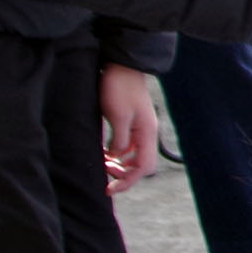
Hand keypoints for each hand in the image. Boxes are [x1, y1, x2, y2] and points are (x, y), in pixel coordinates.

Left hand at [99, 64, 159, 193]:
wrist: (122, 63)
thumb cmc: (119, 87)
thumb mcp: (117, 115)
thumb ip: (119, 140)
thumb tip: (117, 157)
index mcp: (147, 133)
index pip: (143, 168)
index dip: (127, 181)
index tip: (110, 188)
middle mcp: (147, 133)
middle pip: (140, 165)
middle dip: (123, 174)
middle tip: (104, 176)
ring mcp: (141, 127)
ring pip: (134, 156)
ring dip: (120, 164)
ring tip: (104, 164)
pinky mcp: (132, 121)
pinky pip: (128, 145)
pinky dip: (118, 153)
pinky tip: (106, 152)